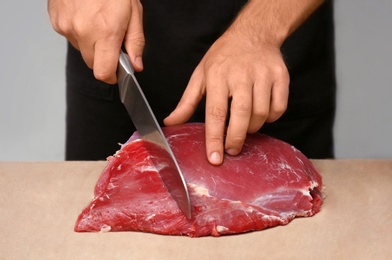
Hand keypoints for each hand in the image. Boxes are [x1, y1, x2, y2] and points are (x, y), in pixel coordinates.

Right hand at [48, 0, 144, 83]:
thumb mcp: (133, 12)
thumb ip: (135, 42)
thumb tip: (136, 65)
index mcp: (106, 32)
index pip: (103, 72)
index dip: (111, 77)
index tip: (116, 73)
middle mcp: (84, 32)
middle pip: (92, 64)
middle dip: (103, 58)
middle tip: (111, 39)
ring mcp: (67, 27)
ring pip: (81, 50)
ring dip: (90, 43)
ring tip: (97, 22)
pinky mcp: (56, 21)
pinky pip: (70, 36)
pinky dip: (78, 32)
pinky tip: (85, 16)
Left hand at [164, 29, 288, 164]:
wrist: (254, 34)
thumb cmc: (223, 57)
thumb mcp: (201, 75)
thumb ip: (187, 102)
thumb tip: (171, 123)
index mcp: (218, 75)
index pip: (216, 112)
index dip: (215, 138)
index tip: (215, 158)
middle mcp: (241, 74)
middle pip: (241, 115)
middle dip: (235, 139)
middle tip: (230, 150)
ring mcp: (263, 75)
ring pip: (261, 114)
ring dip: (252, 128)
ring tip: (243, 127)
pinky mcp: (280, 77)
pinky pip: (278, 108)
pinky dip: (270, 118)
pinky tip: (260, 114)